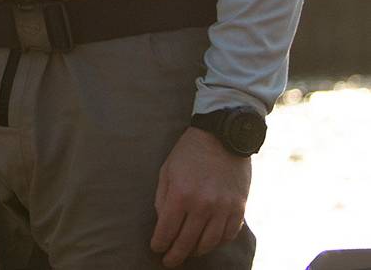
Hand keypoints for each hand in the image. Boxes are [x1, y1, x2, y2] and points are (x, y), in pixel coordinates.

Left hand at [150, 128, 251, 266]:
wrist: (221, 137)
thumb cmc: (188, 153)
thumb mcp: (167, 170)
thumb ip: (163, 198)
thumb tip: (162, 222)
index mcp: (181, 194)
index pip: (167, 229)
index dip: (160, 243)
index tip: (156, 249)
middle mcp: (203, 205)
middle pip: (187, 242)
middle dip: (175, 255)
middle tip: (169, 261)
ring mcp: (223, 209)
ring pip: (208, 243)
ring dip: (196, 252)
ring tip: (188, 253)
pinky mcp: (238, 209)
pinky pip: (227, 235)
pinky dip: (216, 243)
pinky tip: (207, 243)